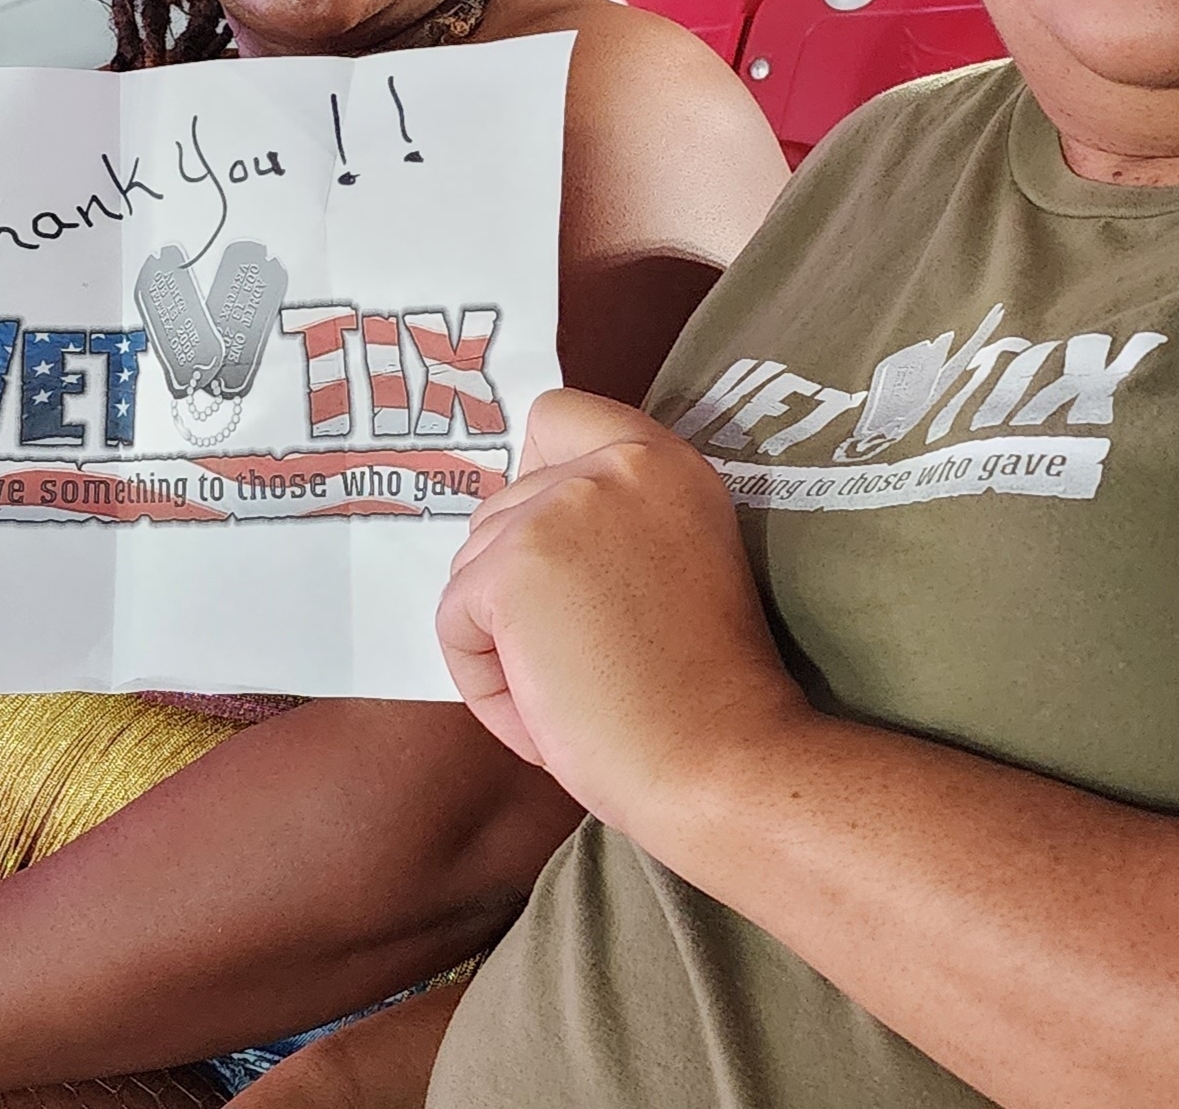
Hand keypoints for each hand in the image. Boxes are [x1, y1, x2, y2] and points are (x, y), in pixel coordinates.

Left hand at [437, 391, 804, 838]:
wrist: (723, 764)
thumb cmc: (705, 698)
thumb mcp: (678, 562)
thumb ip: (613, 523)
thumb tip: (519, 534)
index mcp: (665, 461)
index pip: (555, 415)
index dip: (537, 482)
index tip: (564, 558)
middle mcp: (614, 463)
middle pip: (502, 508)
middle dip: (518, 591)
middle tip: (583, 662)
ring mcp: (560, 508)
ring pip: (472, 567)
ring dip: (500, 639)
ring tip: (570, 693)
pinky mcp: (514, 568)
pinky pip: (455, 622)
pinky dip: (484, 681)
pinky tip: (546, 712)